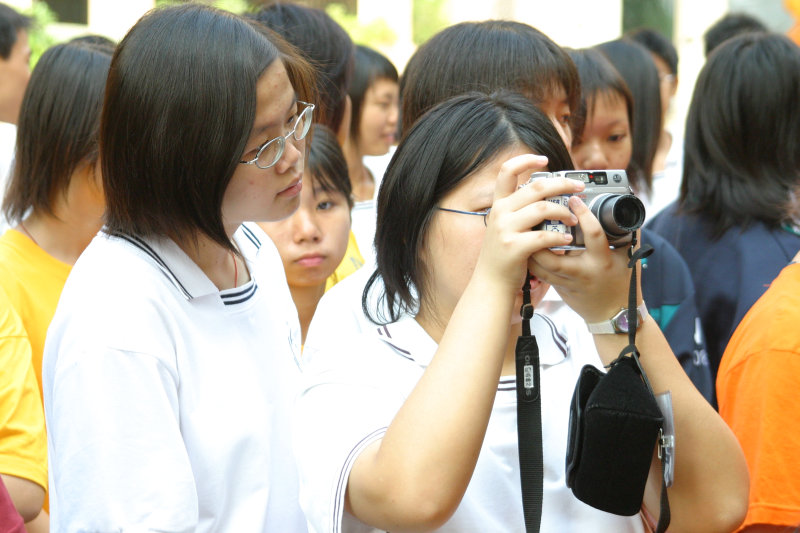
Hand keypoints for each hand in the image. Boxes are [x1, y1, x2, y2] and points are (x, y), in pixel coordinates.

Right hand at [472, 154, 583, 294]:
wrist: (490, 283)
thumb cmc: (503, 255)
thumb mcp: (504, 226)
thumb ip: (519, 210)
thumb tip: (544, 193)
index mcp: (499, 205)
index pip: (507, 171)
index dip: (526, 161)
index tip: (544, 159)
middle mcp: (500, 213)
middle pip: (536, 187)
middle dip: (562, 184)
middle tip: (578, 188)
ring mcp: (505, 229)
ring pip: (543, 208)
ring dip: (565, 212)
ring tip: (574, 220)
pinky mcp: (514, 247)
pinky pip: (544, 235)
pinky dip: (560, 236)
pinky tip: (567, 239)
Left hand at [528, 195, 638, 322]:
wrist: (613, 315)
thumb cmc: (622, 283)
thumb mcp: (629, 257)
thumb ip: (626, 233)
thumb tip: (624, 207)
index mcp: (602, 261)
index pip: (593, 235)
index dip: (584, 215)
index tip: (575, 199)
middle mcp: (582, 273)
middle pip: (552, 257)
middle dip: (541, 238)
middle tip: (536, 218)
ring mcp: (568, 283)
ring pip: (540, 267)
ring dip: (531, 249)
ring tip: (528, 229)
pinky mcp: (559, 288)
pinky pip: (540, 274)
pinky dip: (532, 259)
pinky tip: (528, 245)